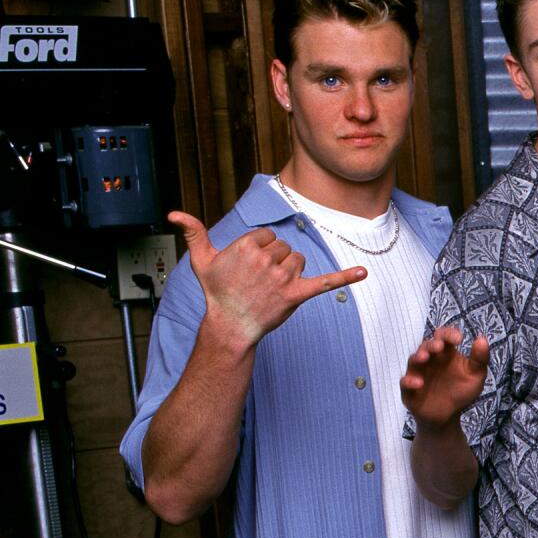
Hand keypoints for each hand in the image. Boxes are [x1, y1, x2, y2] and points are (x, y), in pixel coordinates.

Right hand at [168, 211, 366, 352]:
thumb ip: (193, 233)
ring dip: (290, 271)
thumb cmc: (217, 293)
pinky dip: (345, 277)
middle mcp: (266, 260)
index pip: (267, 236)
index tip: (249, 266)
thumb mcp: (201, 260)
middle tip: (258, 280)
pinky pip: (326, 282)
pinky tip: (363, 272)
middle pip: (284, 248)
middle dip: (275, 261)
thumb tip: (174, 213)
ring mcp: (282, 278)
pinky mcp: (297, 295)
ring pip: (298, 261)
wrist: (230, 325)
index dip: (260, 250)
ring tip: (271, 287)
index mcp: (247, 246)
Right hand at [399, 324, 488, 428]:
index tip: (459, 339)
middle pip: (426, 346)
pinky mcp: (409, 389)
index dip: (449, 334)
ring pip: (413, 360)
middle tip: (439, 346)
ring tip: (425, 357)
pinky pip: (405, 382)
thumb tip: (482, 339)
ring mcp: (417, 373)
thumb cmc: (460, 392)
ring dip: (418, 357)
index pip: (443, 337)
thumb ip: (480, 359)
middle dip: (432, 345)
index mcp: (445, 354)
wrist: (448, 416)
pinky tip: (419, 383)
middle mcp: (429, 360)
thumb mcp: (475, 376)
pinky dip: (410, 381)